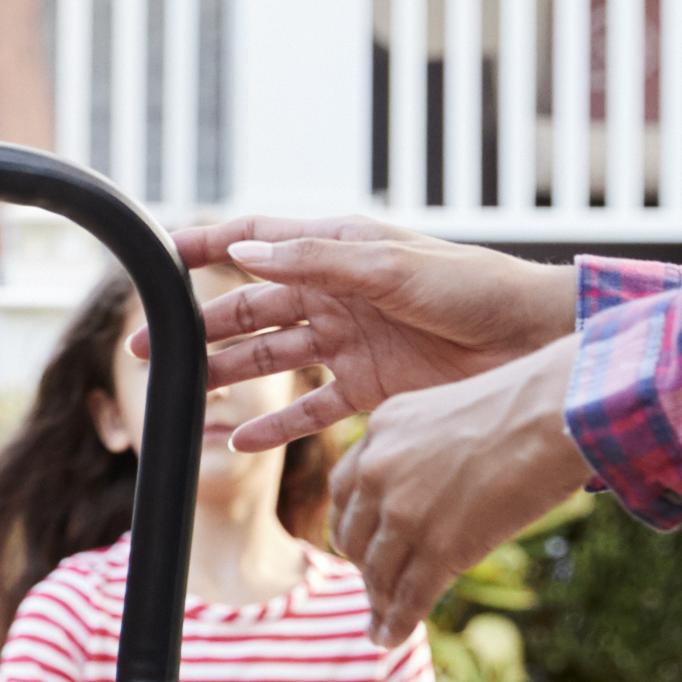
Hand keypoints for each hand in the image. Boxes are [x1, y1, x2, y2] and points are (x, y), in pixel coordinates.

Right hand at [168, 215, 579, 454]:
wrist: (534, 340)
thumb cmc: (474, 288)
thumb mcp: (393, 267)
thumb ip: (318, 260)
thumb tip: (245, 250)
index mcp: (338, 250)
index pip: (256, 239)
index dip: (206, 245)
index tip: (158, 255)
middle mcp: (336, 294)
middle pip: (250, 308)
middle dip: (198, 327)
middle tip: (148, 350)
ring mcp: (350, 342)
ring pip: (272, 360)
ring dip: (227, 376)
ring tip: (183, 396)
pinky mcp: (371, 387)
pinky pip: (311, 408)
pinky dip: (276, 424)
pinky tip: (241, 441)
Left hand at [326, 340, 593, 636]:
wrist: (555, 413)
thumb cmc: (523, 406)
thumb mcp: (446, 412)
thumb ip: (421, 447)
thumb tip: (431, 482)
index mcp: (378, 432)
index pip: (346, 491)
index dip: (354, 523)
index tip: (361, 543)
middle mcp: (378, 472)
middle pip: (354, 536)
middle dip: (364, 564)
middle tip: (376, 583)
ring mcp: (405, 513)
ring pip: (378, 572)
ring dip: (379, 601)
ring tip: (382, 619)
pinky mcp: (440, 548)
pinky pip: (407, 597)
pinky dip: (395, 623)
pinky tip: (389, 637)